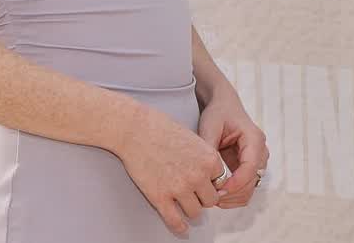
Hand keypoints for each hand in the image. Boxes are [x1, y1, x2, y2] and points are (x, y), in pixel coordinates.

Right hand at [113, 102, 228, 237]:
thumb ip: (203, 157)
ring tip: (181, 201)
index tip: (201, 178)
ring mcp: (179, 188)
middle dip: (201, 195)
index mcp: (208, 159)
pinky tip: (180, 226)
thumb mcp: (191, 137)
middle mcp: (198, 176)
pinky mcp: (160, 197)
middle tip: (191, 190)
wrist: (133, 128)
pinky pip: (175, 221)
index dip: (209, 180)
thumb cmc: (158, 127)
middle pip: (210, 199)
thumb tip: (209, 174)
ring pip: (195, 212)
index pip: (220, 181)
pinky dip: (179, 226)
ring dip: (189, 208)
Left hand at [197, 90, 268, 208]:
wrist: (223, 106)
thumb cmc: (218, 113)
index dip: (235, 183)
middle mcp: (260, 152)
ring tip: (212, 197)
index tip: (218, 191)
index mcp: (254, 139)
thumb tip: (206, 172)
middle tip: (211, 197)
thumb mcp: (210, 126)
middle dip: (232, 193)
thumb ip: (209, 147)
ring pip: (250, 188)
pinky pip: (245, 187)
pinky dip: (233, 194)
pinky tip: (217, 194)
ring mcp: (257, 162)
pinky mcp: (250, 168)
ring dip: (233, 197)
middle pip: (252, 182)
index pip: (250, 167)